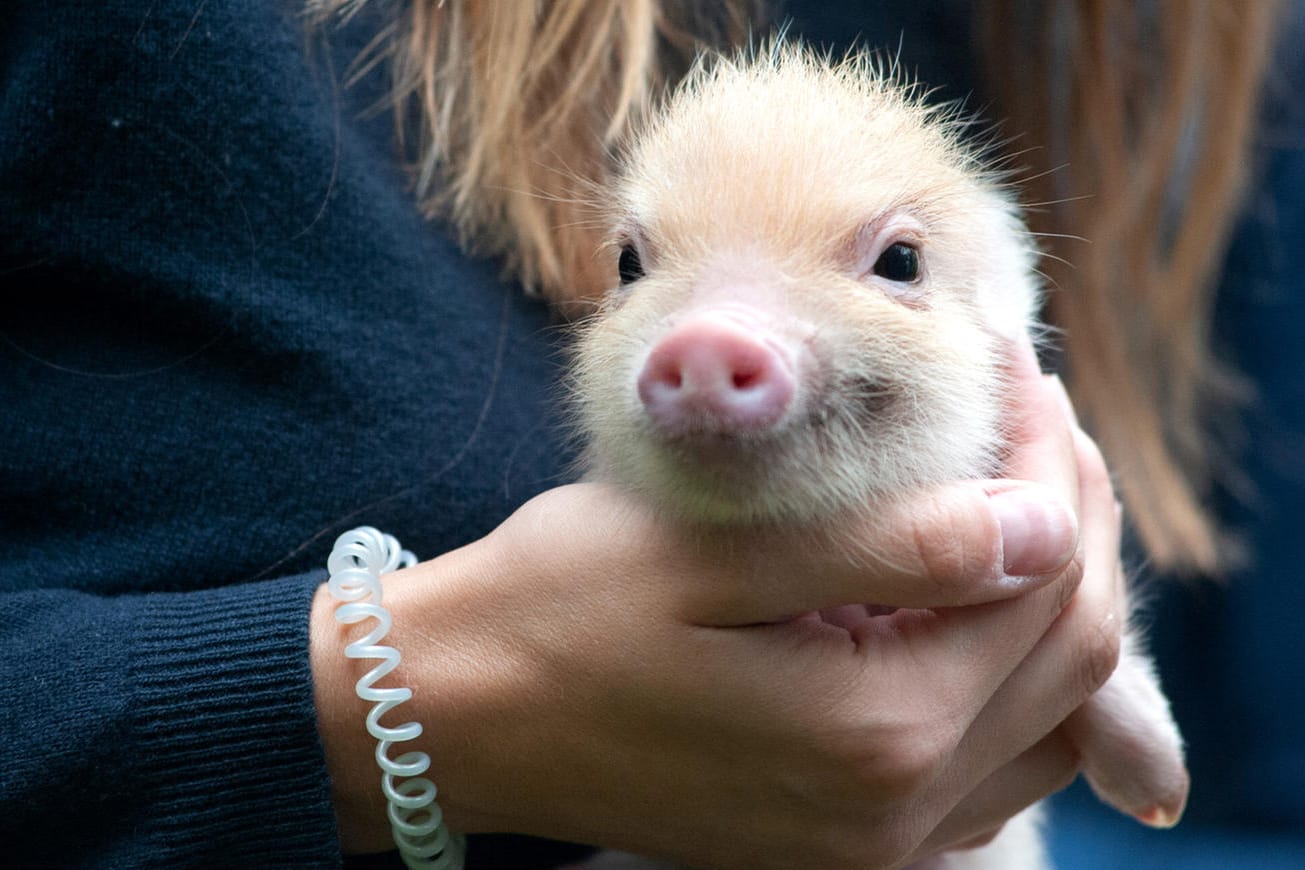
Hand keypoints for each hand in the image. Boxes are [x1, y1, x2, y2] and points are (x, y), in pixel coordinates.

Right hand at [311, 342, 1120, 869]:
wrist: (459, 713)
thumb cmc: (559, 607)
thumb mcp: (711, 554)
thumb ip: (888, 547)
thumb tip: (1039, 521)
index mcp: (871, 732)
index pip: (1040, 581)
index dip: (1049, 463)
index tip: (1016, 369)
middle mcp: (893, 812)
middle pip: (1068, 655)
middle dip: (1069, 514)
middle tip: (1030, 413)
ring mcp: (872, 840)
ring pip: (1048, 716)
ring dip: (1052, 592)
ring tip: (1017, 486)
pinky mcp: (842, 839)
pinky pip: (989, 767)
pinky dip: (1013, 674)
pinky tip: (975, 595)